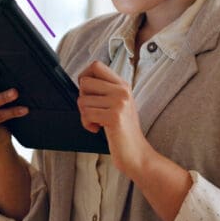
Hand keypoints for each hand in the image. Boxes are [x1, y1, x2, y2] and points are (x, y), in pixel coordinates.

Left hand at [77, 61, 153, 177]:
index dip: (84, 75)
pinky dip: (86, 124)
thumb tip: (83, 81)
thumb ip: (105, 91)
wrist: (137, 154)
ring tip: (97, 122)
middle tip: (93, 111)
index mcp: (123, 85)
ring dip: (84, 115)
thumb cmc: (123, 131)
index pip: (96, 65)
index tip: (86, 92)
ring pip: (82, 100)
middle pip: (85, 82)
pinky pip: (86, 114)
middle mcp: (122, 90)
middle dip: (82, 98)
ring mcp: (119, 102)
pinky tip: (97, 129)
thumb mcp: (118, 105)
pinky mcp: (114, 116)